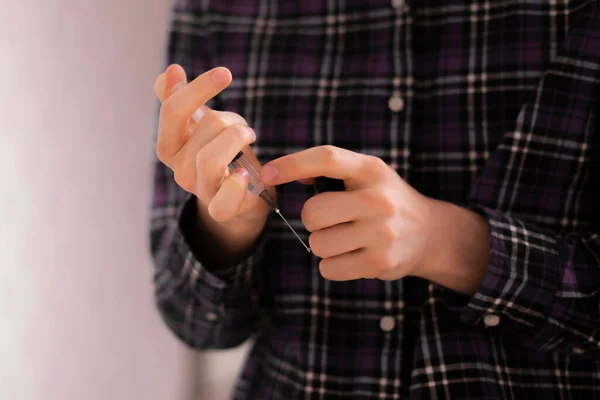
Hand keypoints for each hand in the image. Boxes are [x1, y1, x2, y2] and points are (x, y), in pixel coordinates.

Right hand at [154, 64, 271, 251]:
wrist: (242, 196)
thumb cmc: (222, 153)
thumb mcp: (201, 124)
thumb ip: (181, 100)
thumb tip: (171, 71)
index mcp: (169, 146)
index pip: (173, 111)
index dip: (198, 88)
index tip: (224, 74)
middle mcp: (178, 169)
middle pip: (205, 126)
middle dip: (231, 118)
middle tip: (242, 126)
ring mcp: (199, 190)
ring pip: (211, 157)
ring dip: (239, 139)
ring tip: (248, 138)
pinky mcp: (221, 209)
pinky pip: (223, 200)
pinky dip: (236, 185)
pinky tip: (244, 174)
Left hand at [260, 145, 434, 280]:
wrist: (429, 233)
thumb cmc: (383, 200)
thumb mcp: (365, 175)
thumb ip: (329, 171)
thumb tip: (277, 172)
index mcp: (371, 170)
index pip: (327, 158)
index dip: (292, 164)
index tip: (267, 174)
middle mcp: (378, 199)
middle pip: (312, 212)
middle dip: (312, 220)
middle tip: (330, 221)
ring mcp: (381, 233)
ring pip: (318, 244)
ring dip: (323, 244)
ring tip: (346, 239)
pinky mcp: (381, 263)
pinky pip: (329, 268)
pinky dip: (332, 265)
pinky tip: (353, 256)